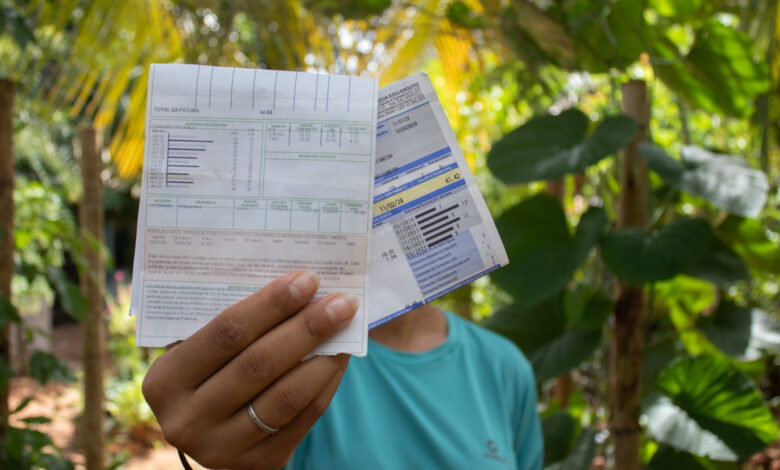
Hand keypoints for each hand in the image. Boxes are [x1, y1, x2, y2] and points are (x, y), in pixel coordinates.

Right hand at [142, 271, 356, 469]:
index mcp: (166, 381)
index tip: (308, 280)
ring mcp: (223, 449)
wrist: (212, 431)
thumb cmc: (211, 369)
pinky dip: (327, 382)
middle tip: (341, 301)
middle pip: (259, 364)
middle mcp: (188, 421)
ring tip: (346, 326)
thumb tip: (297, 285)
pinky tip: (340, 356)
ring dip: (324, 356)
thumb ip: (234, 324)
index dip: (271, 305)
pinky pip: (304, 418)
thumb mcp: (201, 350)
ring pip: (286, 396)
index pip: (226, 334)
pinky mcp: (259, 464)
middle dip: (306, 328)